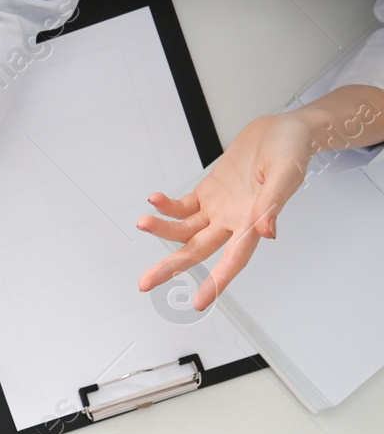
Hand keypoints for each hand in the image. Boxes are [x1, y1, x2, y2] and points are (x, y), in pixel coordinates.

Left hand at [136, 112, 313, 309]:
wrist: (282, 130)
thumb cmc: (291, 150)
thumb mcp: (286, 172)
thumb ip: (273, 202)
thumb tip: (266, 231)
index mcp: (254, 222)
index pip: (234, 259)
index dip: (218, 282)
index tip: (200, 303)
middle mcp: (233, 222)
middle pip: (197, 251)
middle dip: (171, 267)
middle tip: (145, 284)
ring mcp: (217, 209)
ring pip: (184, 230)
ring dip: (162, 230)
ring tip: (143, 223)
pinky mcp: (207, 194)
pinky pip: (182, 207)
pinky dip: (167, 206)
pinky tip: (154, 201)